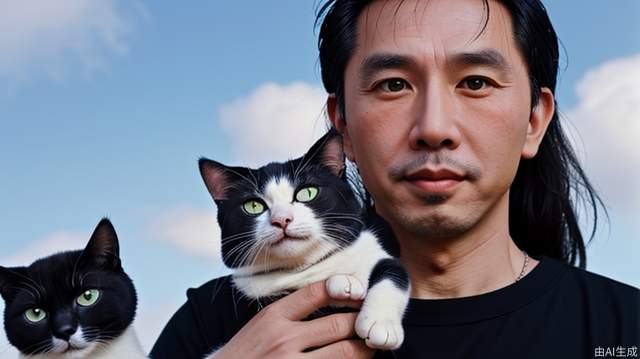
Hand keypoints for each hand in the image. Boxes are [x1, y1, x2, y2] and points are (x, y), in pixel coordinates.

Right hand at [211, 280, 374, 358]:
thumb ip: (291, 313)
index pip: (317, 293)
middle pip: (338, 324)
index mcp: (274, 317)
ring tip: (369, 346)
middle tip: (371, 323)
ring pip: (345, 353)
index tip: (360, 292)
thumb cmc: (244, 355)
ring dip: (364, 349)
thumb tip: (330, 299)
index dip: (345, 289)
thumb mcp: (261, 325)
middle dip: (360, 323)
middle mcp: (284, 339)